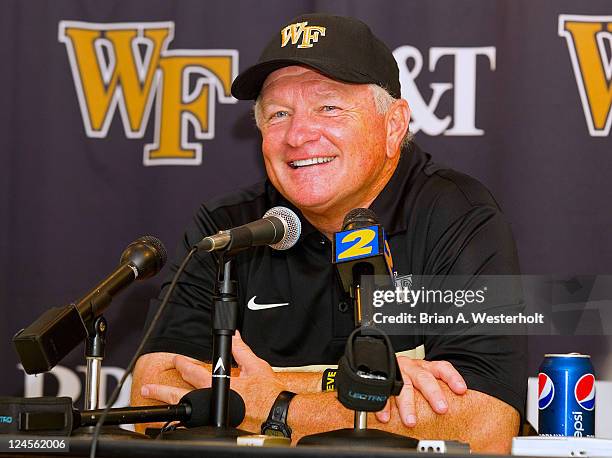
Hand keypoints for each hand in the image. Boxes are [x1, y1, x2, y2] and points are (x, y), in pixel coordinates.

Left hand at [140, 332, 286, 431]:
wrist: (278, 416)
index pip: (193, 372)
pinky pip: (196, 428)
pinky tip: (177, 427)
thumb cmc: (269, 394)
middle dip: (161, 391)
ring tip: (153, 412)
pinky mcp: (217, 428)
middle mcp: (211, 403)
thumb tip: (234, 336)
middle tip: (147, 388)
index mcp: (218, 384)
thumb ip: (241, 351)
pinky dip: (186, 426)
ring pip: (184, 416)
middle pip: (179, 396)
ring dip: (169, 412)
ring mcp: (212, 418)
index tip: (175, 360)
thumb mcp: (255, 366)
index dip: (182, 364)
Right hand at [375, 357, 466, 426]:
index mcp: (425, 367)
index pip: (442, 368)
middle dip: (433, 393)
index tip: (461, 390)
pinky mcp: (384, 382)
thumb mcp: (425, 379)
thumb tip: (460, 408)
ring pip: (403, 387)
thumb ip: (438, 391)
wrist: (384, 367)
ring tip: (411, 421)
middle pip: (424, 378)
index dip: (452, 378)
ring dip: (407, 405)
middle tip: (442, 409)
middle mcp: (412, 369)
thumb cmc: (410, 378)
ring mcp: (397, 374)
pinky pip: (383, 394)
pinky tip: (386, 417)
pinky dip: (384, 406)